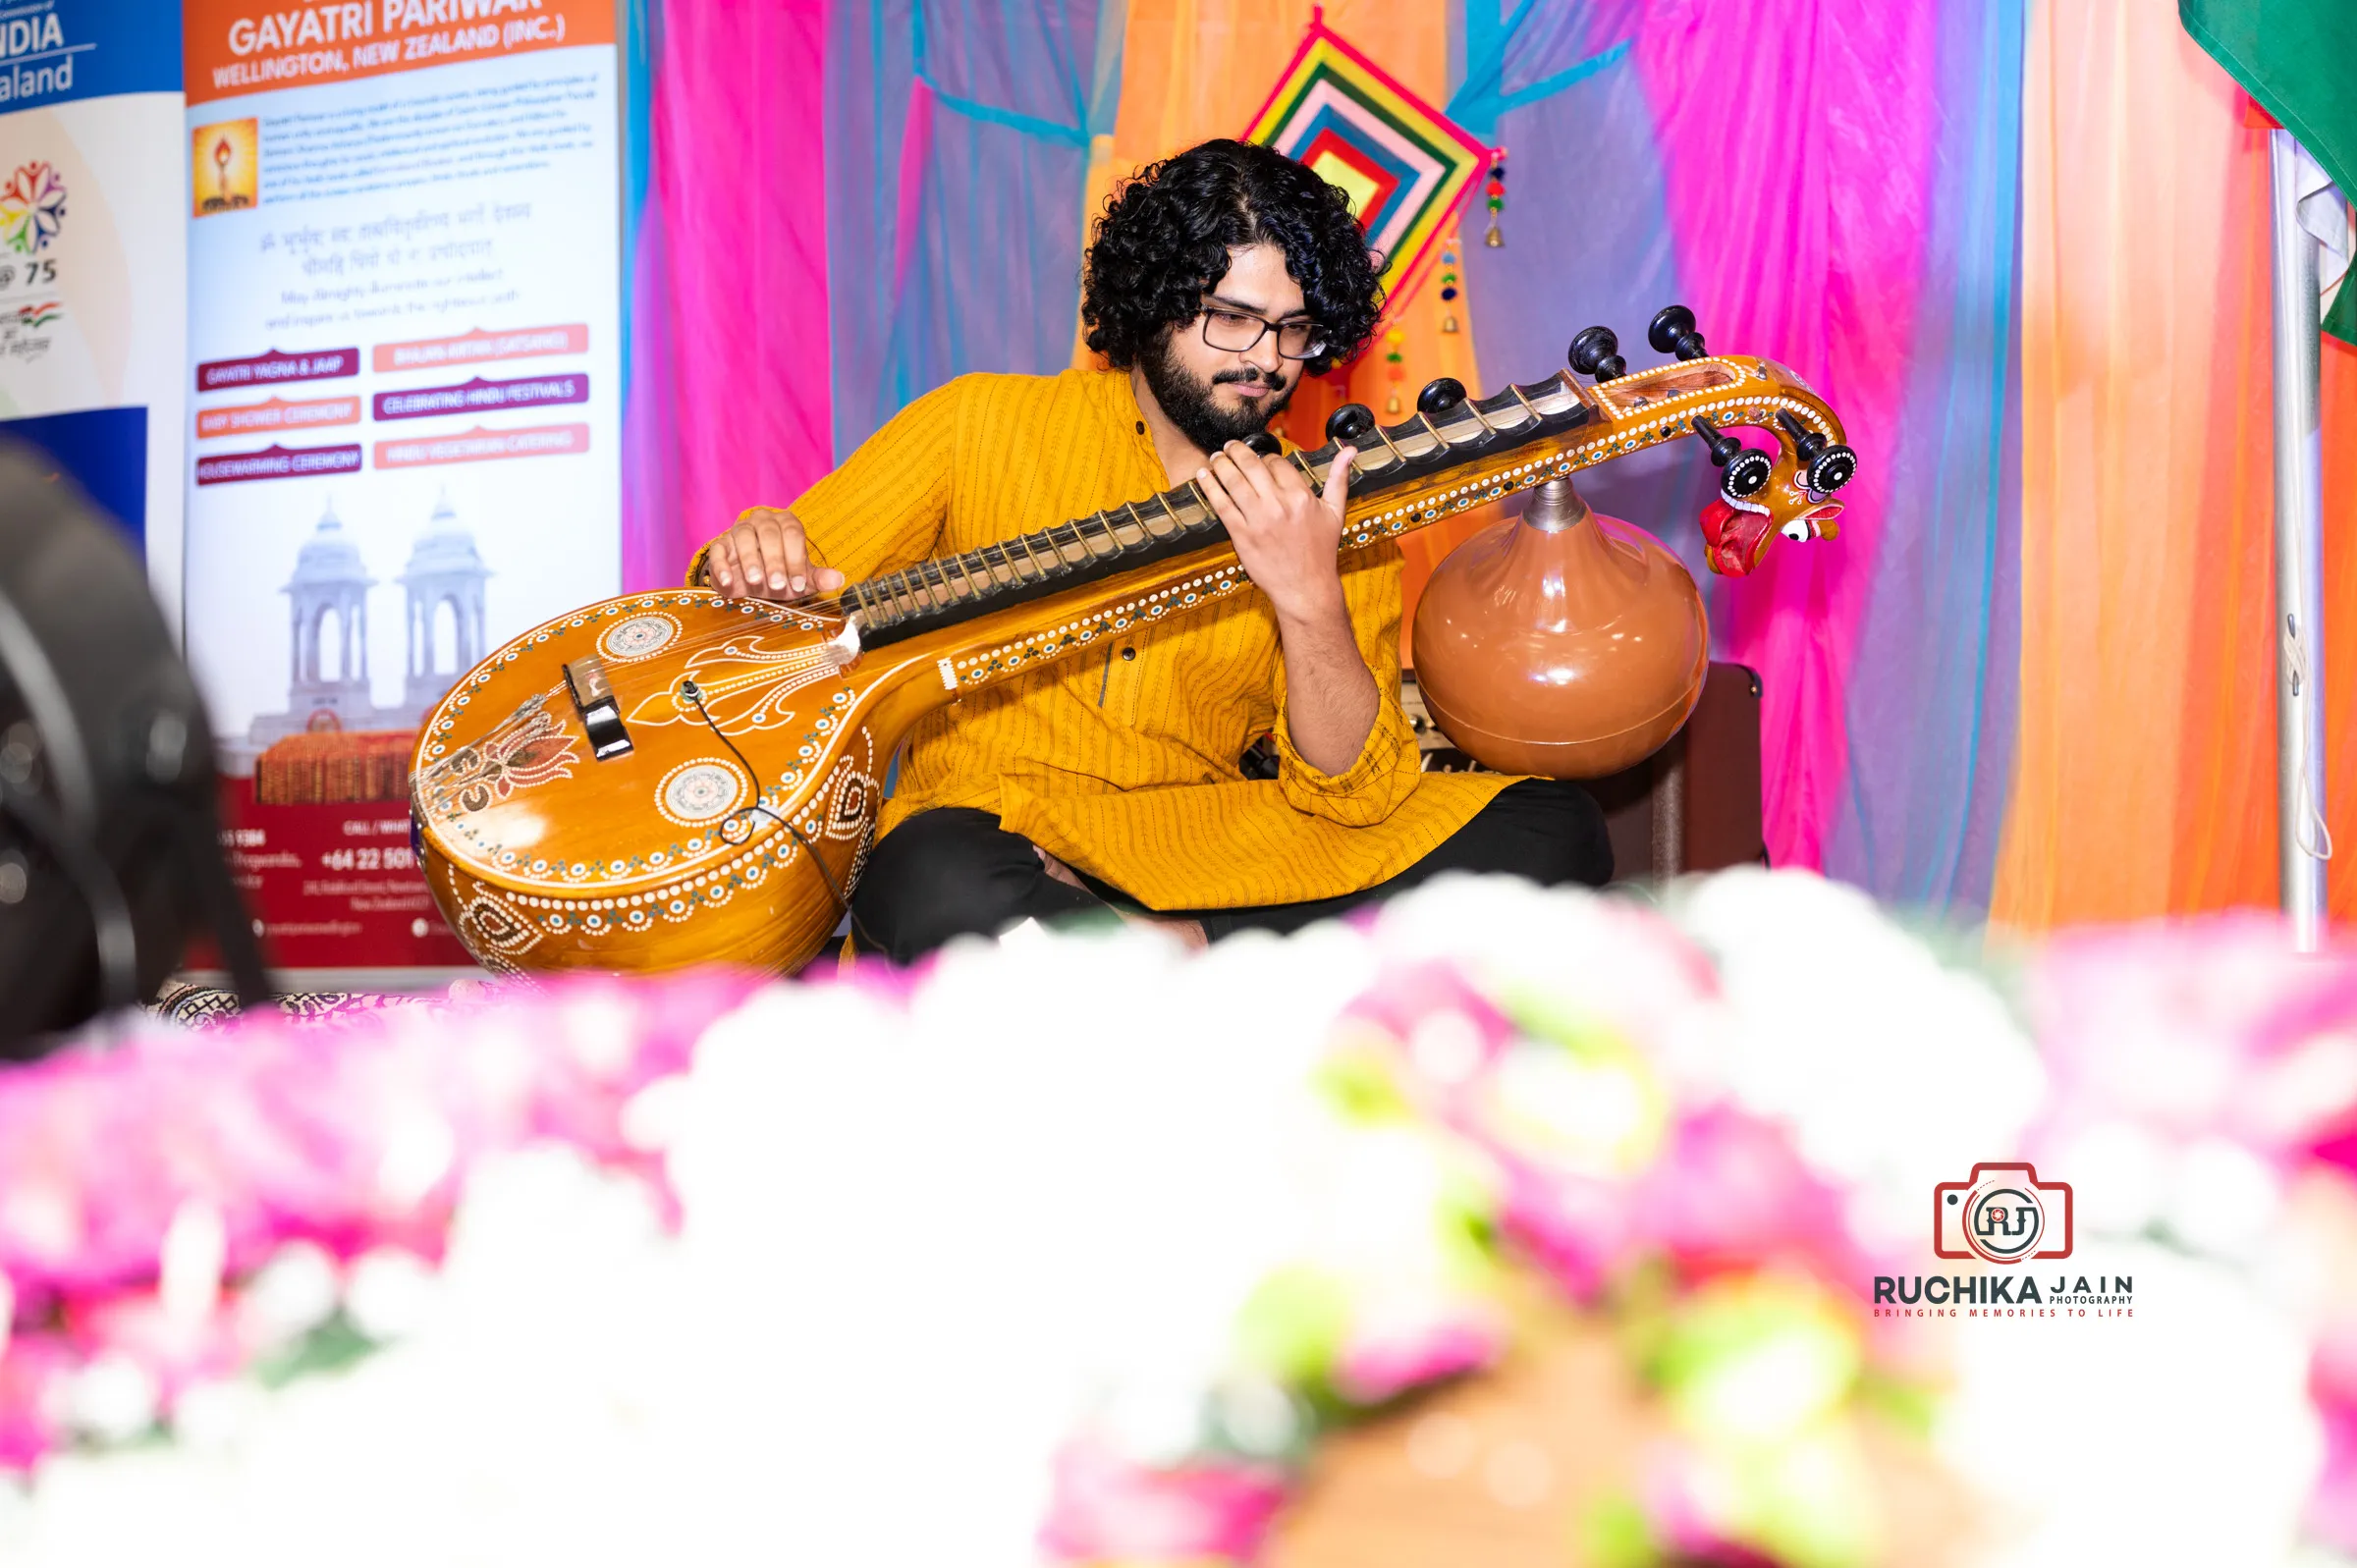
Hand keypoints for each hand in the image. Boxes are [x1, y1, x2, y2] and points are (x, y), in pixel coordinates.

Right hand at [704, 507, 846, 600]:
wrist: (750, 582)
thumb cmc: (780, 575)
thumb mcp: (800, 580)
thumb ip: (817, 578)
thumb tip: (839, 580)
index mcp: (787, 524)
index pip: (793, 535)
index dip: (796, 560)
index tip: (798, 584)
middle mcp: (763, 522)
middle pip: (769, 534)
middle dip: (774, 561)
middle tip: (777, 584)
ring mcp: (740, 531)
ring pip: (743, 536)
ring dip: (750, 559)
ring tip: (755, 581)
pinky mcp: (721, 545)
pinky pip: (718, 549)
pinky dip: (722, 565)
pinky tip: (728, 581)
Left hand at [1196, 441, 1355, 624]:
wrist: (1306, 588)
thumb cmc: (1321, 552)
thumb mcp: (1335, 512)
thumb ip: (1339, 478)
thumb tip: (1349, 450)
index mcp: (1300, 496)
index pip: (1277, 463)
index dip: (1268, 459)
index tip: (1262, 462)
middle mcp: (1278, 504)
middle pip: (1252, 465)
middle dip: (1238, 450)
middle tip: (1230, 445)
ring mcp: (1258, 519)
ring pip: (1233, 480)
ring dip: (1222, 463)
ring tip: (1216, 457)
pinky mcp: (1241, 535)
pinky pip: (1221, 504)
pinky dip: (1210, 487)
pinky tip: (1203, 475)